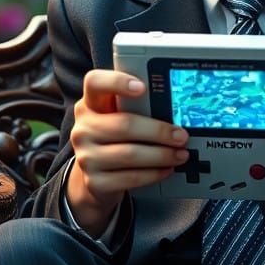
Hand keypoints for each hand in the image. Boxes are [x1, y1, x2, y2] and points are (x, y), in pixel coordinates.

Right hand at [66, 70, 188, 233]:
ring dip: (161, 155)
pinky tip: (167, 169)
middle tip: (181, 135)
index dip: (117, 82)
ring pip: (130, 154)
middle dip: (158, 131)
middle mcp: (83, 129)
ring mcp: (86, 157)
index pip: (94, 83)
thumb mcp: (117, 117)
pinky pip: (131, 177)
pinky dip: (154, 173)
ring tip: (181, 154)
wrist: (95, 177)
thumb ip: (136, 108)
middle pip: (124, 125)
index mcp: (90, 105)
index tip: (142, 87)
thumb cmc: (114, 139)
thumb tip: (176, 108)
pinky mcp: (95, 182)